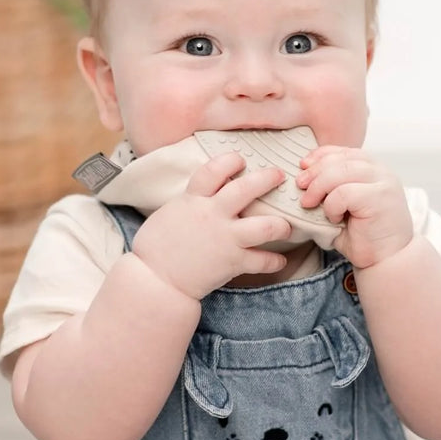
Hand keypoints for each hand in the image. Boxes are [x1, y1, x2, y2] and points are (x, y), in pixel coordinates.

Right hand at [132, 152, 291, 298]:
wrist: (155, 280)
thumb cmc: (155, 246)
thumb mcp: (171, 211)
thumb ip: (191, 200)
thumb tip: (205, 190)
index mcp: (193, 199)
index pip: (214, 169)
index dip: (230, 160)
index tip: (240, 159)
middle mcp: (212, 215)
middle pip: (246, 189)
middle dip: (266, 178)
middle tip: (278, 175)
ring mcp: (225, 238)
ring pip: (265, 226)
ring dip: (280, 225)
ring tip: (286, 225)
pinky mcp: (232, 262)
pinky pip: (262, 261)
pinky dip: (273, 262)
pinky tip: (280, 261)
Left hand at [296, 146, 413, 269]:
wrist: (389, 260)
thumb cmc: (364, 235)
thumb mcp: (343, 205)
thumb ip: (331, 187)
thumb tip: (302, 176)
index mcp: (373, 168)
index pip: (343, 151)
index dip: (320, 156)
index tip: (303, 166)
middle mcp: (381, 171)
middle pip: (340, 159)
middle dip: (314, 171)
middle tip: (300, 186)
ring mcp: (383, 183)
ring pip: (341, 172)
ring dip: (319, 187)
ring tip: (310, 203)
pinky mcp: (380, 198)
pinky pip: (345, 193)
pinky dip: (332, 205)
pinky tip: (333, 218)